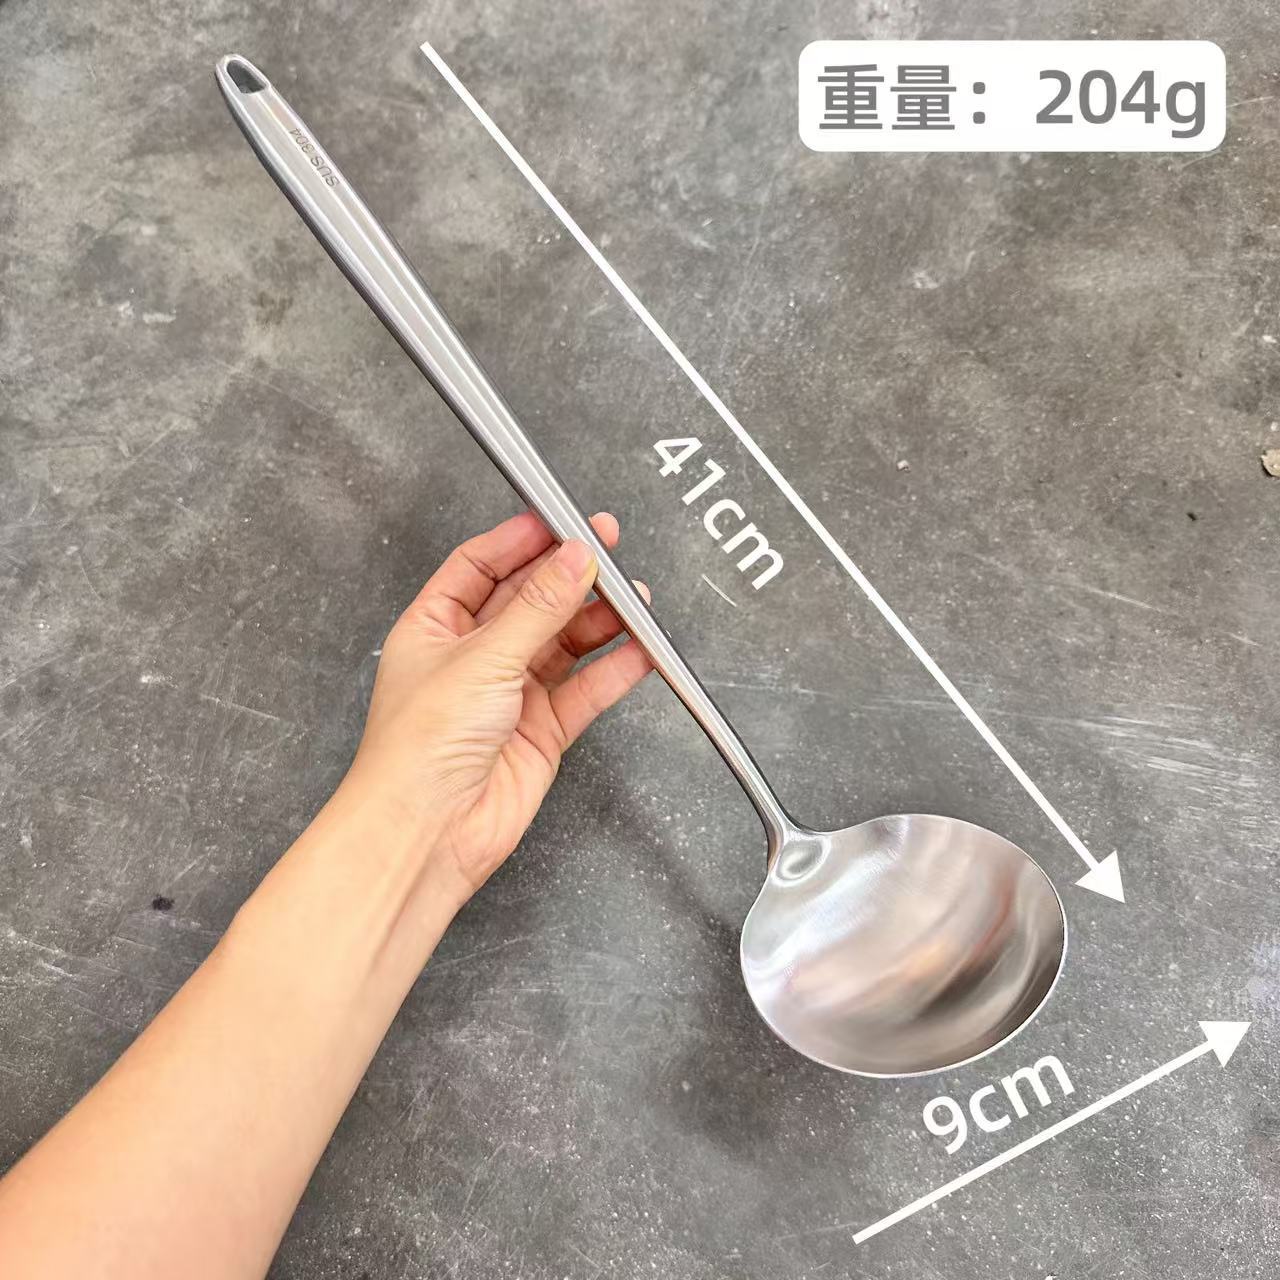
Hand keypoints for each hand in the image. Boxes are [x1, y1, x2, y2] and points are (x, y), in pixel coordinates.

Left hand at [343, 510, 652, 903]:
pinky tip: (639, 651)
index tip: (561, 522)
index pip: (480, 566)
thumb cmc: (418, 749)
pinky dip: (614, 670)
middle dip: (569, 575)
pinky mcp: (540, 731)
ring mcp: (508, 694)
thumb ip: (537, 607)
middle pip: (529, 600)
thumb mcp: (481, 657)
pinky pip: (585, 689)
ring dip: (598, 620)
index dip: (521, 542)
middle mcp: (471, 657)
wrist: (428, 832)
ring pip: (563, 643)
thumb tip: (575, 559)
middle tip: (608, 550)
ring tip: (634, 599)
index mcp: (434, 628)